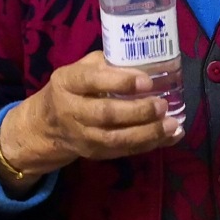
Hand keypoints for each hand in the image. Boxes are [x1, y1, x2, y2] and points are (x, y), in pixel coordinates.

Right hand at [0, 51, 181, 185]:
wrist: (47, 125)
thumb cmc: (73, 89)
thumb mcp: (82, 68)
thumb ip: (108, 65)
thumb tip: (147, 67)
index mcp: (67, 82)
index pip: (92, 81)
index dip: (120, 82)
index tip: (147, 82)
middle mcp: (71, 111)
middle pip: (105, 114)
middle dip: (138, 111)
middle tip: (162, 105)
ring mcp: (82, 136)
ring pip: (115, 139)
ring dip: (147, 133)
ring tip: (172, 125)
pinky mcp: (94, 153)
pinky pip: (124, 151)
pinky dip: (149, 145)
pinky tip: (170, 136)